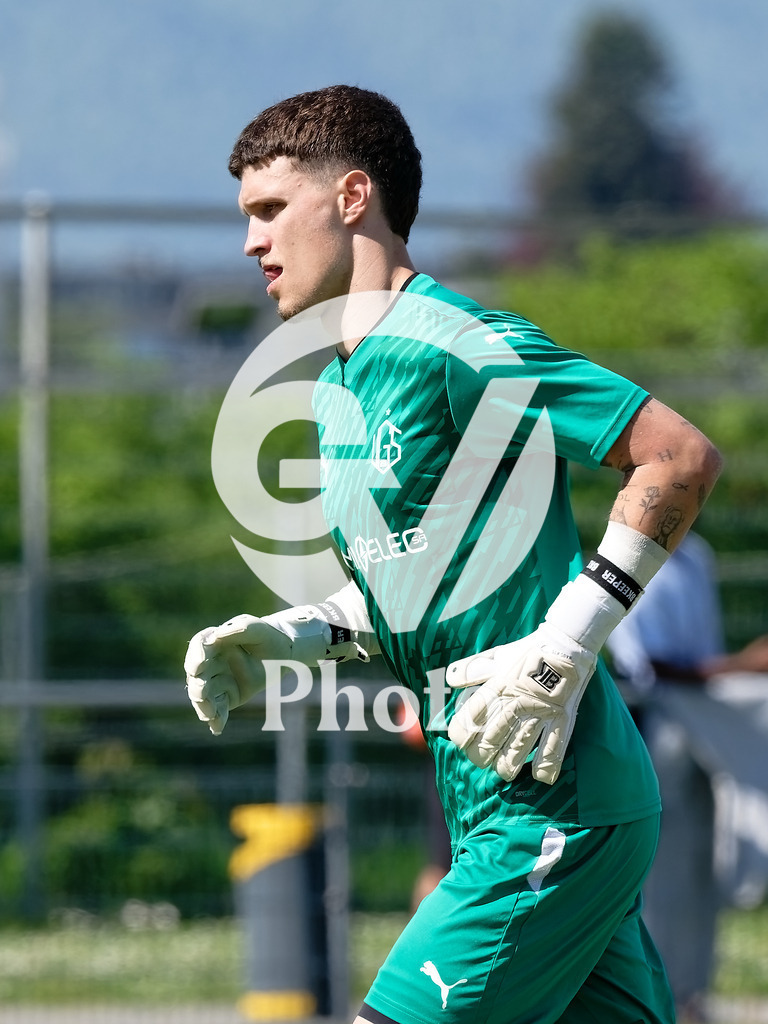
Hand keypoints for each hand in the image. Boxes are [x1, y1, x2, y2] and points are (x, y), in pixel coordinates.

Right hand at [184, 615, 292, 734]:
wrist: (283, 655)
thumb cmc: (268, 637)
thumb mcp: (257, 629)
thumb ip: (240, 630)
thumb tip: (217, 635)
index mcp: (214, 641)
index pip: (198, 646)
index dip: (196, 655)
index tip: (199, 664)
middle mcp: (210, 662)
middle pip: (196, 675)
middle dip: (197, 685)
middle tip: (201, 693)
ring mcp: (217, 680)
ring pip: (203, 695)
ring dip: (204, 705)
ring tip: (209, 715)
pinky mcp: (226, 697)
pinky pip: (218, 709)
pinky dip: (217, 719)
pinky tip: (217, 728)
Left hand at [446, 623, 596, 784]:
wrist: (566, 643)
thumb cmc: (528, 651)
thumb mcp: (497, 656)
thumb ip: (472, 669)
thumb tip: (449, 677)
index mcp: (497, 687)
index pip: (469, 720)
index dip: (460, 735)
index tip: (461, 740)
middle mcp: (515, 703)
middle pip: (489, 742)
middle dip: (480, 757)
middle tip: (481, 759)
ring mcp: (539, 714)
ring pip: (517, 751)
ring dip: (507, 766)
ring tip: (504, 770)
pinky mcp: (561, 720)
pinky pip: (553, 750)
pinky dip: (545, 767)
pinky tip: (539, 776)